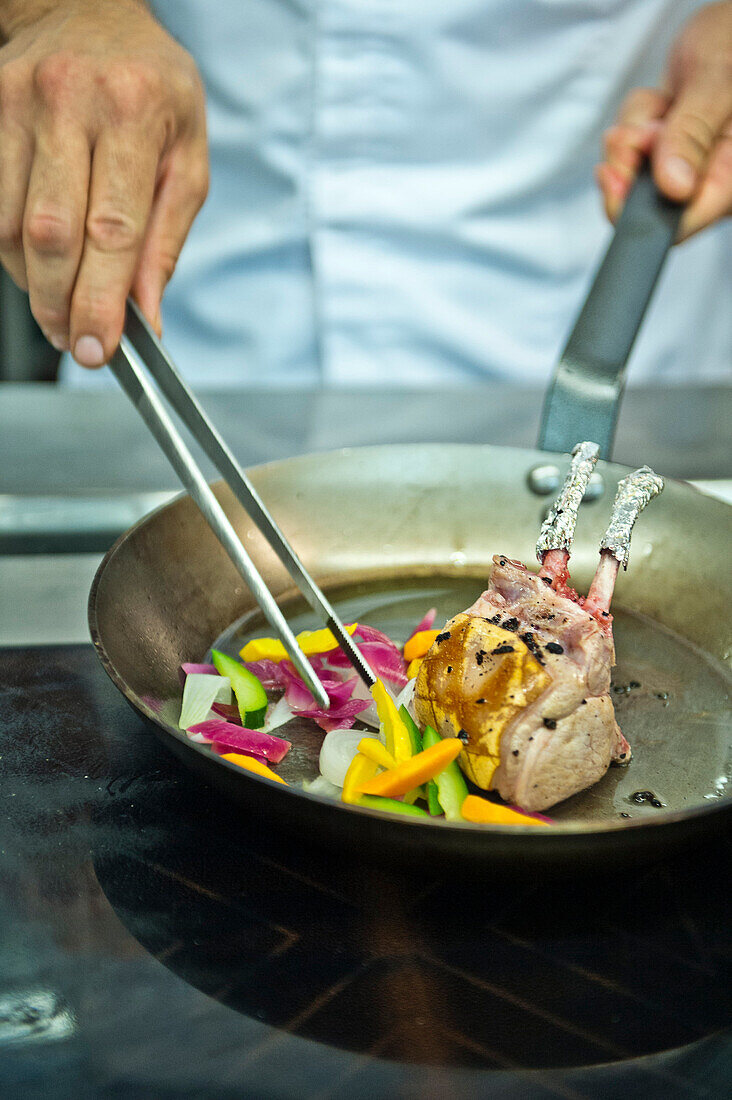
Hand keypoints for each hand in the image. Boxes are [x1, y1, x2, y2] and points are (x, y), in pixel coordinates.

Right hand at [0, 0, 207, 364]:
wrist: (89, 11)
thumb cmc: (152, 90)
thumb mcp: (186, 158)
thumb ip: (166, 240)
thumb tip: (147, 315)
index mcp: (134, 113)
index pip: (112, 230)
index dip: (102, 301)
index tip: (101, 349)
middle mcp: (70, 103)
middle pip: (52, 234)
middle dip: (60, 304)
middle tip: (75, 342)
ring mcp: (17, 103)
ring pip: (10, 226)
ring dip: (32, 283)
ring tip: (59, 304)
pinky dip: (11, 250)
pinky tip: (38, 262)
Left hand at [596, 1, 731, 241]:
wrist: (731, 25)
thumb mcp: (717, 82)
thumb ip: (693, 134)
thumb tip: (674, 187)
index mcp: (731, 177)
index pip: (679, 224)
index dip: (638, 211)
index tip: (614, 177)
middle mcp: (709, 179)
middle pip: (645, 205)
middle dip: (632, 162)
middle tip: (646, 126)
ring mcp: (685, 167)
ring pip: (630, 173)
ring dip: (633, 134)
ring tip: (664, 102)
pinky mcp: (666, 152)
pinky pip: (628, 149)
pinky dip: (636, 120)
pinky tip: (662, 101)